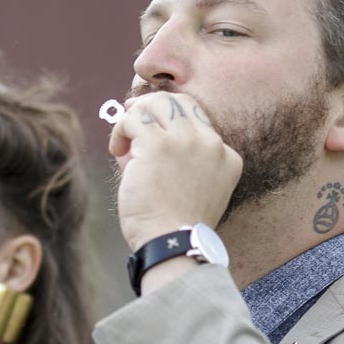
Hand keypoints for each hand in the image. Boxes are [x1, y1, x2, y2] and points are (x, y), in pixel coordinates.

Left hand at [109, 91, 240, 249]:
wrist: (172, 242)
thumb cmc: (173, 225)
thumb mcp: (187, 188)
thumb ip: (171, 159)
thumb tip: (135, 134)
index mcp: (226, 156)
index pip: (198, 119)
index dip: (169, 120)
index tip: (149, 128)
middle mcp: (211, 143)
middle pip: (180, 102)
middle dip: (151, 106)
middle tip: (131, 119)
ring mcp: (186, 141)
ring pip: (157, 103)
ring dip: (134, 118)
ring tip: (123, 142)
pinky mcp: (158, 144)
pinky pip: (134, 119)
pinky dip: (120, 130)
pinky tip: (116, 151)